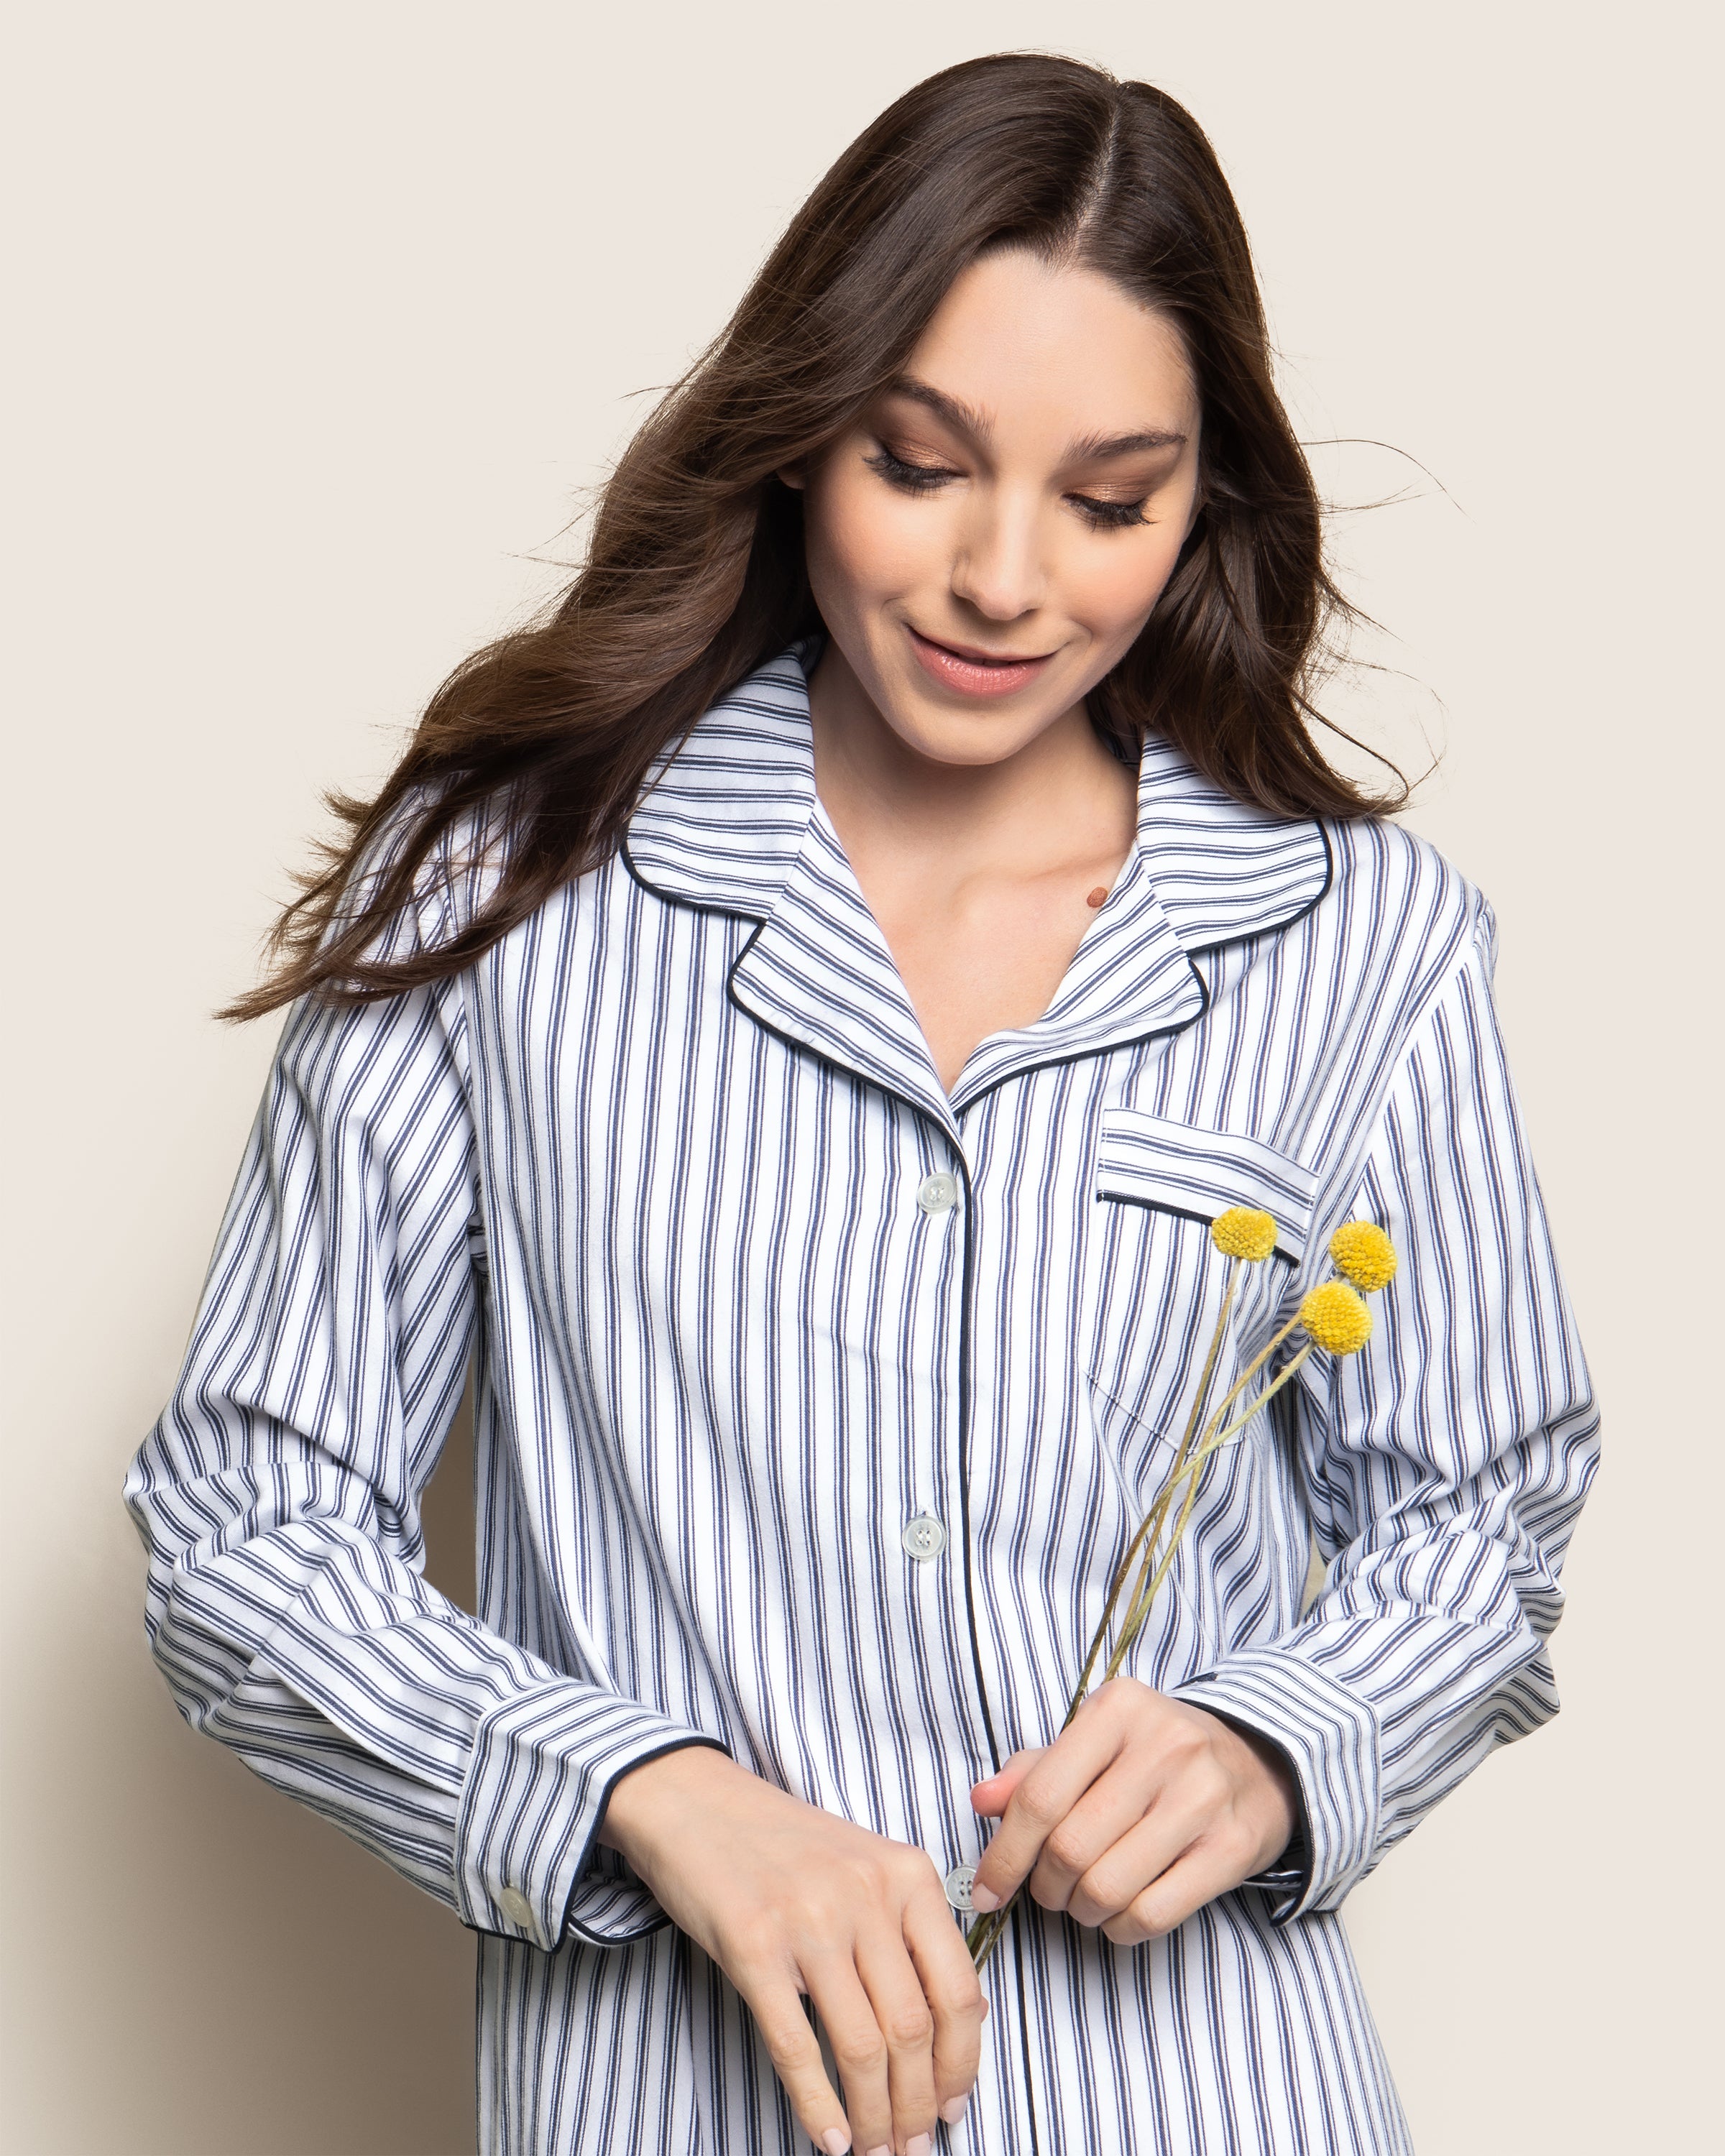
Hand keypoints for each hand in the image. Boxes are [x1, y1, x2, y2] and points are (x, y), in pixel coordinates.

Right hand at [598, 1746, 986, 2155]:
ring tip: (875, 2151)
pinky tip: (830, 2137)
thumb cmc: (784, 1844)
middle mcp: (866, 1894)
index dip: (962, 2064)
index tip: (952, 2106)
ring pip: (862, 2047)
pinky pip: (796, 2046)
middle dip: (917, 2106)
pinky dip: (818, 2105)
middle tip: (912, 2147)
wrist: (696, 1802)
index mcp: (907, 1874)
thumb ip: (909, 1931)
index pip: (959, 1990)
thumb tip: (954, 2027)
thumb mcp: (865, 1866)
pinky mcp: (753, 1947)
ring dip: (874, 2117)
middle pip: (912, 2029)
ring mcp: (809, 1920)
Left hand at [967, 1679, 1295, 1945]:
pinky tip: (1121, 1913)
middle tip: (1049, 1890)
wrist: (1258, 1763)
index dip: (1003, 1855)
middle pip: (1070, 1848)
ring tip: (1085, 1898)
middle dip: (1045, 1887)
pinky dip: (1121, 1928)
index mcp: (1118, 1708)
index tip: (985, 1892)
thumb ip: (1034, 1771)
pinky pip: (1153, 1914)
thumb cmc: (1156, 1756)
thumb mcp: (1095, 1743)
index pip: (1039, 1796)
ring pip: (1108, 1887)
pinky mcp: (1232, 1847)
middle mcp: (1164, 1745)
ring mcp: (1203, 1796)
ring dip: (1082, 1910)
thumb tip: (982, 1801)